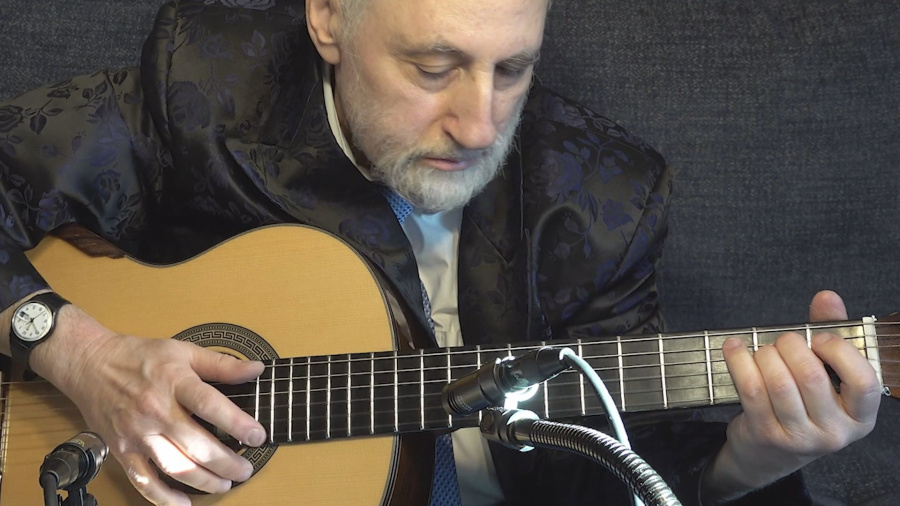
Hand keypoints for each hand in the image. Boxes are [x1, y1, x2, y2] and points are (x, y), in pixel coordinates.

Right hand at [30, 305, 265, 505]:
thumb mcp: (183, 351)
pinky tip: (183, 503)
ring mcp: (138, 434)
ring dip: (203, 481)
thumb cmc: (139, 357)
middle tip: (245, 471)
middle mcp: (156, 411)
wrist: (89, 364)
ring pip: (174, 467)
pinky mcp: (123, 450)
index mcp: (174, 382)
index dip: (237, 423)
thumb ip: (222, 364)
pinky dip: (163, 497)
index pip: (210, 405)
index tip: (258, 436)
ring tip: (224, 485)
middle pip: (196, 445)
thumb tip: (256, 369)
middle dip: (226, 463)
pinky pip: (143, 481)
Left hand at [701, 290, 881, 502]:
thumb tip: (827, 298)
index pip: (864, 382)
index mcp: (860, 416)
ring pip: (779, 383)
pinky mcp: (766, 434)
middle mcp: (834, 432)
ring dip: (765, 354)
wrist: (767, 455)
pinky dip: (739, 361)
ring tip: (763, 349)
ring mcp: (799, 437)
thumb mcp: (825, 377)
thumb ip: (831, 335)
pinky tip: (733, 348)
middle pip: (812, 376)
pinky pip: (751, 390)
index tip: (818, 338)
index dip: (839, 352)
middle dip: (791, 347)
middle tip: (783, 341)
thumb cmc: (802, 406)